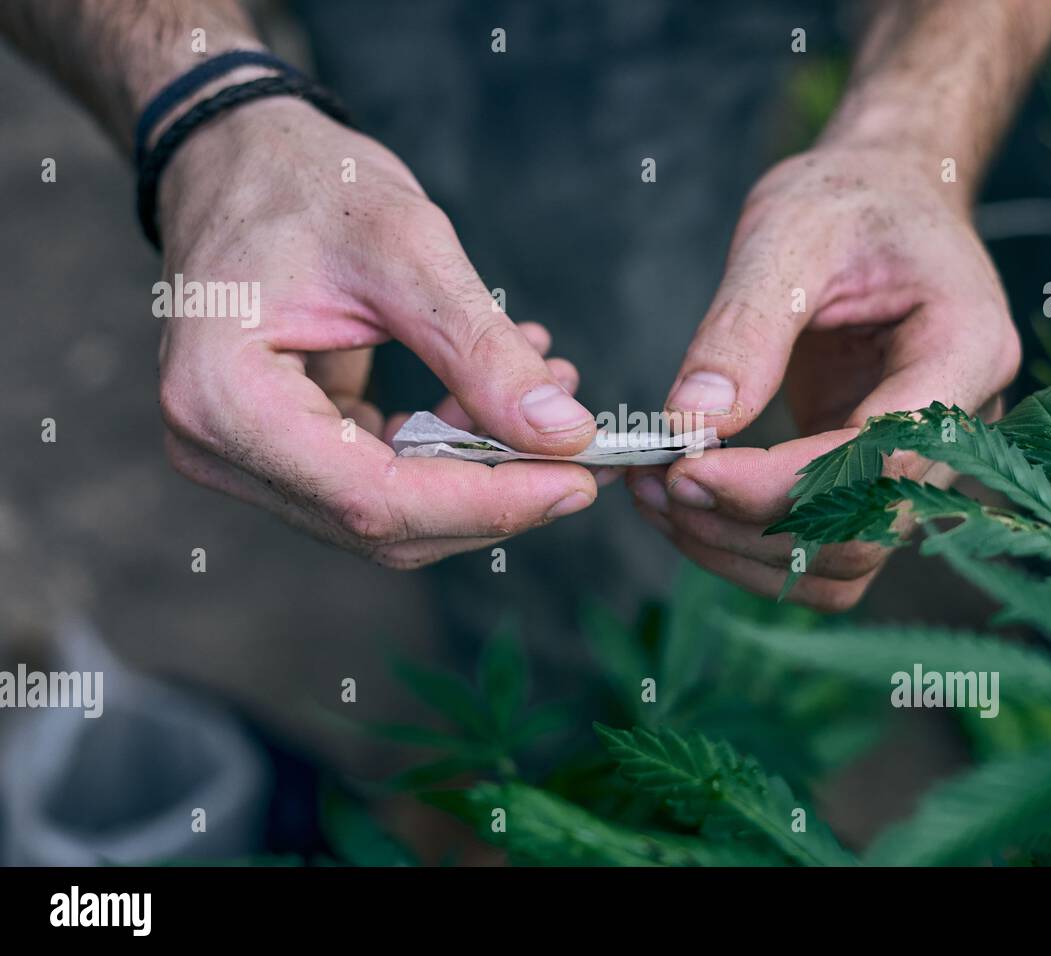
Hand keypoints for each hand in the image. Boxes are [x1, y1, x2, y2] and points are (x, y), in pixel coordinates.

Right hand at [155, 99, 599, 567]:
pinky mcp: (284, 451)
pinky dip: (453, 452)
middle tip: (585, 451)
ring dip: (483, 474)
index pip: (374, 499)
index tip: (578, 481)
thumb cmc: (305, 184)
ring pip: (391, 514)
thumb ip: (481, 351)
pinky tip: (500, 398)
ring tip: (552, 402)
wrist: (245, 159)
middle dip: (495, 497)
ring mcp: (246, 457)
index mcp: (224, 400)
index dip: (486, 504)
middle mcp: (219, 447)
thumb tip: (564, 434)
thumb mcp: (406, 250)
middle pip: (384, 522)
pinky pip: (383, 481)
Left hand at [629, 144, 1020, 609]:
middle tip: (654, 485)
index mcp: (966, 350)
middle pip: (862, 531)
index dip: (779, 485)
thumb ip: (744, 328)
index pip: (880, 458)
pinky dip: (754, 549)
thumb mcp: (788, 234)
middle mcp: (962, 428)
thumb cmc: (848, 202)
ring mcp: (924, 465)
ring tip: (657, 498)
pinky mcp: (877, 482)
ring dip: (742, 550)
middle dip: (747, 524)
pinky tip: (690, 507)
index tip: (684, 469)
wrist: (884, 202)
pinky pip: (823, 552)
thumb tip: (689, 423)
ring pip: (842, 564)